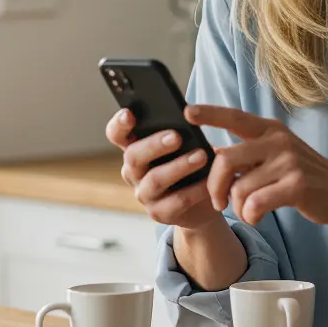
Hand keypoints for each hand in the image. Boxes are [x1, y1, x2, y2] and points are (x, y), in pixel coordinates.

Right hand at [105, 108, 217, 229]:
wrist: (206, 196)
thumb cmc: (192, 157)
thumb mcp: (187, 140)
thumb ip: (181, 128)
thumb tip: (190, 113)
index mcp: (137, 147)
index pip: (117, 134)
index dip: (119, 125)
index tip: (129, 114)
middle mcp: (134, 171)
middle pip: (134, 156)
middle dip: (154, 145)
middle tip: (177, 136)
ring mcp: (144, 194)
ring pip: (154, 180)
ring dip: (178, 167)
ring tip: (201, 156)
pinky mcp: (160, 213)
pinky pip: (176, 202)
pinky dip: (194, 190)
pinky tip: (210, 182)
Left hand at [186, 105, 327, 226]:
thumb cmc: (302, 176)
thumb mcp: (276, 156)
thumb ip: (248, 153)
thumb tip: (212, 153)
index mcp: (271, 130)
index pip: (235, 117)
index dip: (210, 114)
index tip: (187, 111)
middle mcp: (278, 140)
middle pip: (224, 160)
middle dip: (214, 187)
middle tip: (219, 202)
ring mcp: (288, 161)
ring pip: (238, 188)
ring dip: (238, 208)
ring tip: (250, 210)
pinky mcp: (296, 184)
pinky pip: (255, 203)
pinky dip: (251, 215)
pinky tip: (259, 215)